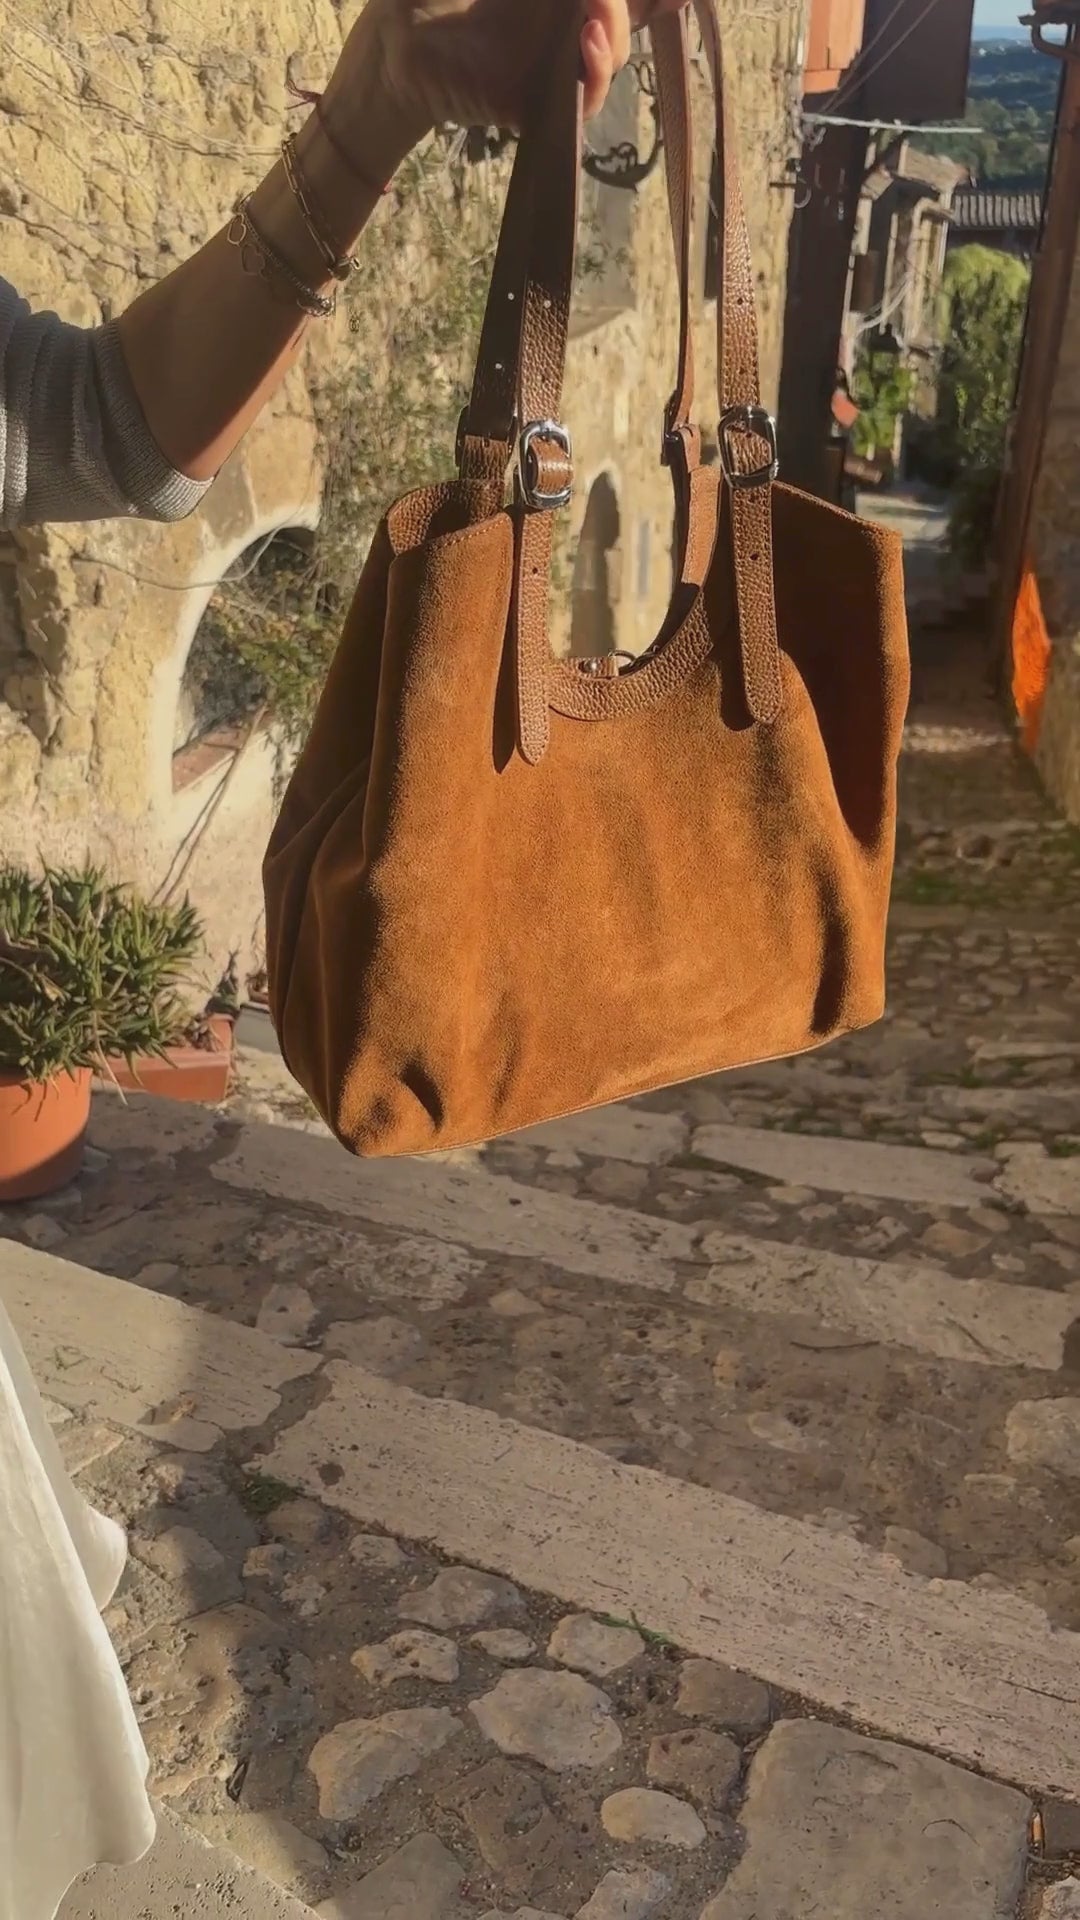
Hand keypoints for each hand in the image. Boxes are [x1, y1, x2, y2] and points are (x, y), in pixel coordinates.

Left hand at [335, 0, 688, 144]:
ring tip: (594, 16)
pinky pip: (584, 99)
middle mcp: (562, 27)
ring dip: (616, 32)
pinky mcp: (538, 107)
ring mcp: (553, 67)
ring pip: (613, 54)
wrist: (392, 40)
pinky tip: (588, 41)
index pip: (619, 0)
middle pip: (628, 15)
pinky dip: (595, 73)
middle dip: (631, 6)